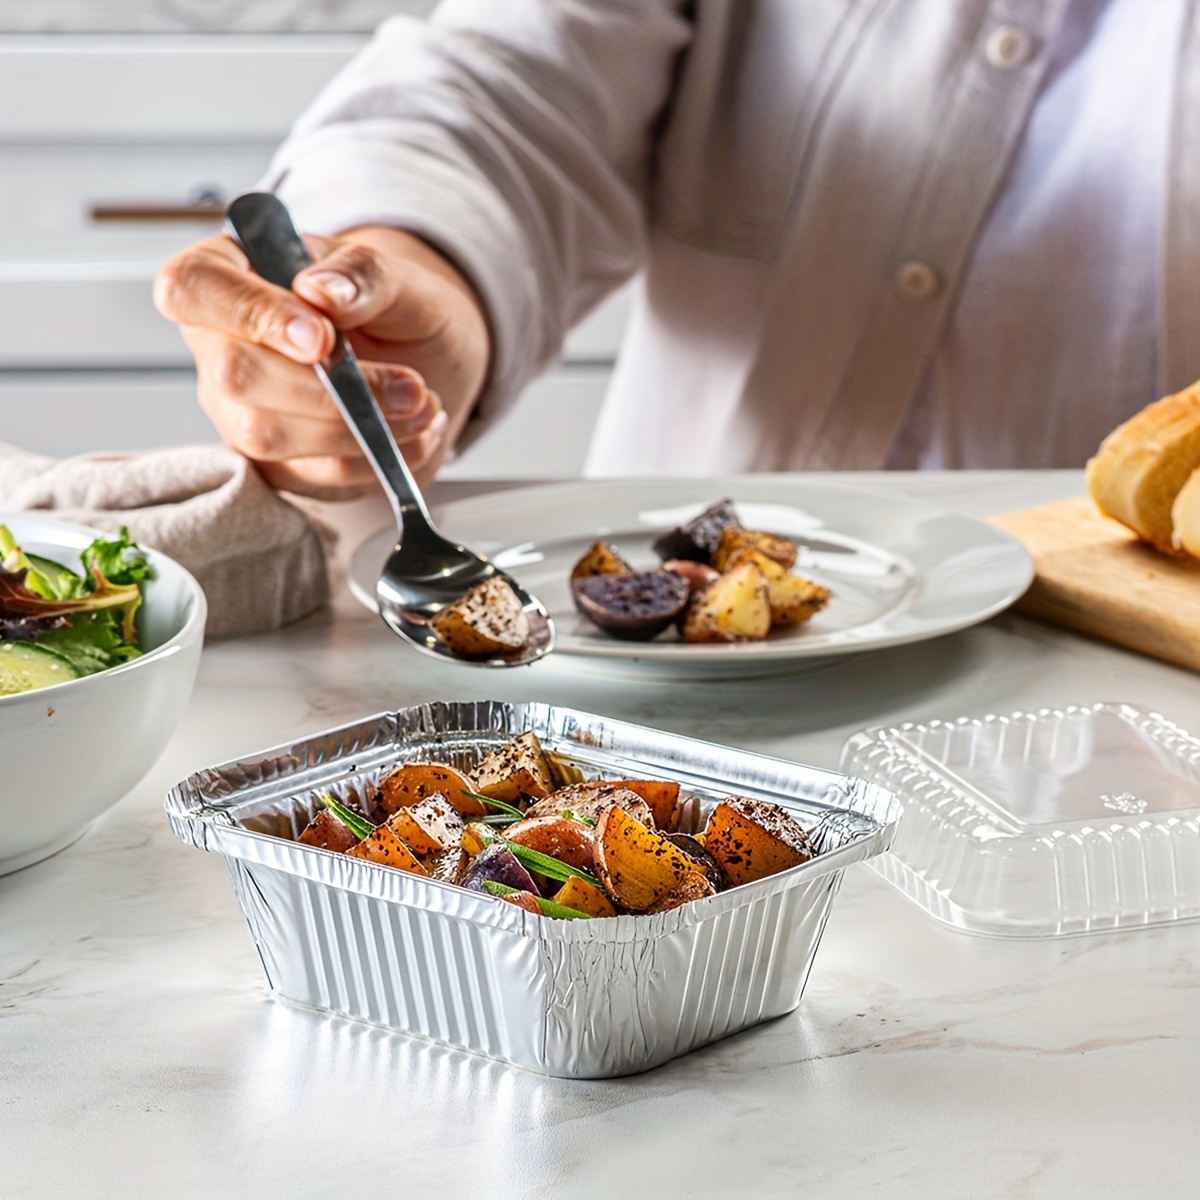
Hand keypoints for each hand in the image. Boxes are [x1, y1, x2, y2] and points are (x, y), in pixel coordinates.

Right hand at [153, 223, 490, 497]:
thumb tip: (321, 293)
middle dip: (330, 390)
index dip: (251, 314)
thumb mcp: (399, 275)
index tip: (322, 337)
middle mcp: (218, 344)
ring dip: (359, 429)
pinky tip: (414, 432)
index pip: (191, 286)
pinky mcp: (274, 463)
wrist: (429, 359)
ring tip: (422, 405)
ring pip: (269, 434)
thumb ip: (361, 274)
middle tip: (411, 386)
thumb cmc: (397, 307)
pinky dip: (377, 458)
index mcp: (229, 272)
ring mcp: (238, 410)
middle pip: (233, 373)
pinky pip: (314, 474)